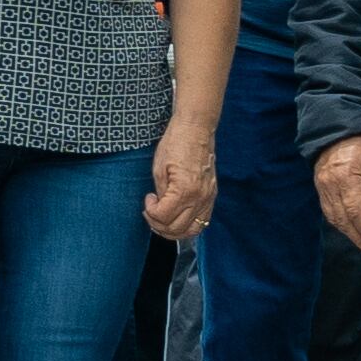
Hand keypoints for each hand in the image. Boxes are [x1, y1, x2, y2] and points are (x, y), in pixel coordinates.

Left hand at [144, 119, 216, 241]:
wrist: (196, 130)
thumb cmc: (176, 144)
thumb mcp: (159, 169)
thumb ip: (161, 193)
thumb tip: (160, 209)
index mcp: (185, 190)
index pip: (164, 216)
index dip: (150, 212)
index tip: (148, 199)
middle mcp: (200, 198)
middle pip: (177, 228)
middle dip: (159, 225)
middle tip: (150, 213)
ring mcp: (209, 198)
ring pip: (193, 230)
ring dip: (174, 231)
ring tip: (162, 220)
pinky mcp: (212, 195)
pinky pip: (203, 220)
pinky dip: (189, 225)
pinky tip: (177, 218)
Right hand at [314, 134, 360, 256]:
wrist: (336, 130)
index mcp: (346, 178)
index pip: (355, 210)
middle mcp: (330, 185)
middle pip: (342, 219)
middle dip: (358, 237)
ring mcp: (322, 187)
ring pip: (333, 218)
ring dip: (349, 234)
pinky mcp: (320, 188)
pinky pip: (328, 211)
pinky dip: (340, 224)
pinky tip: (351, 231)